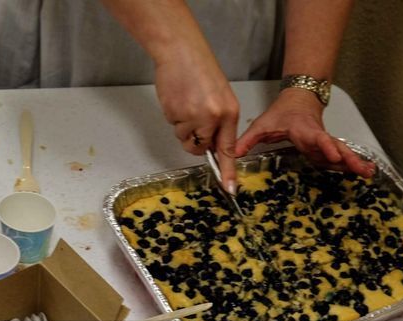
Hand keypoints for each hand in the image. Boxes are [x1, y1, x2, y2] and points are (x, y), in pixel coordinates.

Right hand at [153, 44, 240, 192]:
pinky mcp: (175, 113)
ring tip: (186, 102)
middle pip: (201, 147)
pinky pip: (173, 125)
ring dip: (182, 126)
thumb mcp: (219, 97)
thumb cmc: (199, 71)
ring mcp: (193, 116)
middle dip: (194, 139)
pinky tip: (177, 99)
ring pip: (184, 138)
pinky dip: (173, 115)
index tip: (229, 188)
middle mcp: (213, 117)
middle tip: (193, 116)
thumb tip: (210, 145)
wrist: (181, 52)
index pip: (228, 148)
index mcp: (229, 113)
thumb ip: (218, 122)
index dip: (228, 170)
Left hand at [236, 89, 374, 176]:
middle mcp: (319, 137)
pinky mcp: (327, 150)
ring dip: (355, 163)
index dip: (325, 146)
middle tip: (362, 168)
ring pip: (342, 153)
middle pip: (336, 147)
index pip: (317, 138)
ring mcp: (325, 143)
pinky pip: (339, 158)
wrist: (299, 100)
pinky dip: (351, 165)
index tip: (332, 155)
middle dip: (349, 158)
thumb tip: (232, 155)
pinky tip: (364, 173)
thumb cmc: (281, 114)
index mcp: (304, 130)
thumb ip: (248, 140)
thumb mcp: (262, 125)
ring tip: (370, 173)